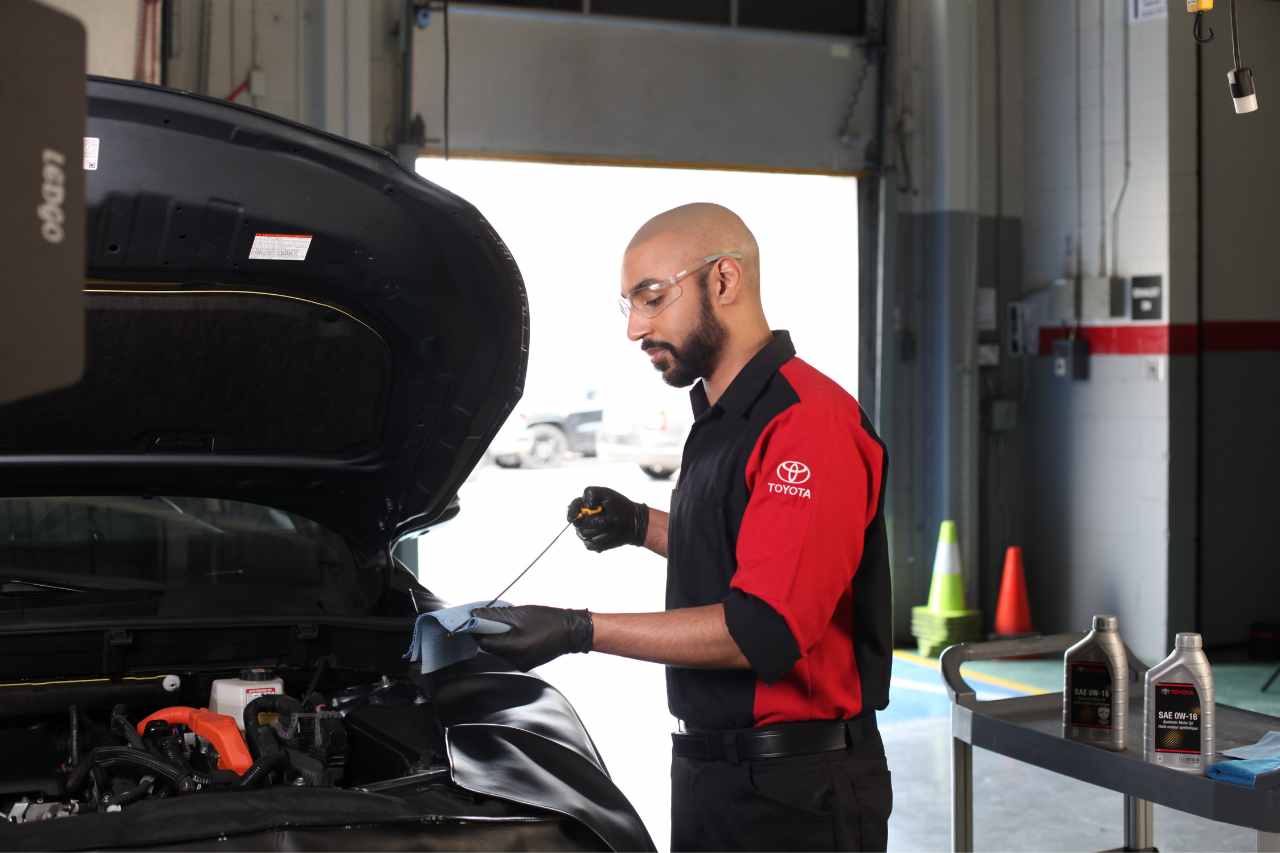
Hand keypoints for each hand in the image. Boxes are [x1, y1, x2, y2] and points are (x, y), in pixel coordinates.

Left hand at [471, 605, 593, 671]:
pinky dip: (510, 644)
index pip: (484, 642)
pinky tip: (520, 634)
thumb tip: (476, 614)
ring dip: (500, 638)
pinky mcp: (526, 664)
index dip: (477, 631)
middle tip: (495, 621)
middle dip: (490, 634)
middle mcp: (517, 660)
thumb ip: (496, 615)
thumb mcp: (521, 613)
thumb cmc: (550, 620)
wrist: (571, 631)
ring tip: (512, 626)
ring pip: (500, 651)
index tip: (475, 622)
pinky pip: (510, 654)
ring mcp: (522, 664)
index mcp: (515, 647)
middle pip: (491, 648)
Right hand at [567, 486, 648, 551]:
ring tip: (611, 525)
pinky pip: (591, 544)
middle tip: (606, 520)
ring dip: (598, 530)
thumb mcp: (607, 493)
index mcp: (584, 506)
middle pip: (577, 523)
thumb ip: (592, 492)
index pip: (572, 508)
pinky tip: (610, 535)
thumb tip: (587, 505)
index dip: (571, 512)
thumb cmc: (620, 506)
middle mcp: (583, 520)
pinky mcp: (592, 544)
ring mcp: (587, 532)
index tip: (574, 516)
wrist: (632, 522)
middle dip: (591, 522)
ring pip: (584, 534)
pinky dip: (601, 540)